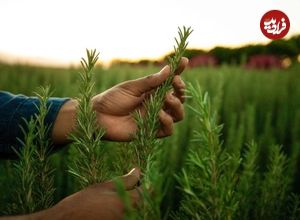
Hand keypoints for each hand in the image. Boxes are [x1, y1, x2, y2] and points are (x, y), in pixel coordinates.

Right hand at [4, 168, 140, 219]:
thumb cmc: (82, 203)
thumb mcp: (103, 187)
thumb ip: (125, 180)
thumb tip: (138, 170)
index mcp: (126, 202)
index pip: (147, 192)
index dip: (148, 184)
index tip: (144, 179)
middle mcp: (127, 216)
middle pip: (144, 204)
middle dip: (142, 194)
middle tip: (133, 187)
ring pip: (137, 212)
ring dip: (134, 204)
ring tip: (120, 197)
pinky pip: (127, 217)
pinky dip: (126, 212)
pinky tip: (115, 207)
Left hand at [92, 58, 187, 140]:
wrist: (98, 117)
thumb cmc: (112, 99)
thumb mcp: (131, 87)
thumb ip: (151, 81)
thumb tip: (169, 68)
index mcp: (152, 92)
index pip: (171, 83)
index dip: (179, 73)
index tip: (183, 63)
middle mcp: (157, 104)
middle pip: (179, 99)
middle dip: (180, 90)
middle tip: (174, 83)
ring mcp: (155, 118)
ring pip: (178, 115)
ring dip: (177, 106)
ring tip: (167, 99)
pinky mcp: (151, 132)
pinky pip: (168, 130)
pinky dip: (168, 121)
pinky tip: (160, 114)